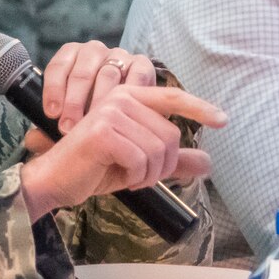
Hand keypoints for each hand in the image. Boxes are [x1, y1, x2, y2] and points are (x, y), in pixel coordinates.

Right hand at [20, 84, 226, 220]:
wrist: (55, 181)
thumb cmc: (94, 169)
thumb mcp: (139, 164)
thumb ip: (172, 160)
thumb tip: (208, 163)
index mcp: (129, 98)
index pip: (173, 97)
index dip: (200, 108)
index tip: (223, 120)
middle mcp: (121, 98)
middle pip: (171, 136)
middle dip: (162, 166)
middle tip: (138, 175)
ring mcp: (110, 112)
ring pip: (158, 150)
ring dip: (146, 174)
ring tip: (125, 175)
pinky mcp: (103, 131)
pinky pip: (140, 161)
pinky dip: (133, 177)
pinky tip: (114, 176)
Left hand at [43, 42, 154, 133]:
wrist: (126, 114)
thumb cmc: (90, 116)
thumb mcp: (68, 121)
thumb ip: (48, 131)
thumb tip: (32, 140)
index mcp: (72, 56)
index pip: (58, 66)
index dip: (53, 89)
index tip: (51, 113)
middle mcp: (94, 51)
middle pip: (82, 71)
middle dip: (74, 101)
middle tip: (69, 128)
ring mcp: (120, 55)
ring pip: (108, 74)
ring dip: (100, 102)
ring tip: (95, 125)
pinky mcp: (142, 65)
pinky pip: (136, 75)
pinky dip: (130, 94)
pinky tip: (124, 113)